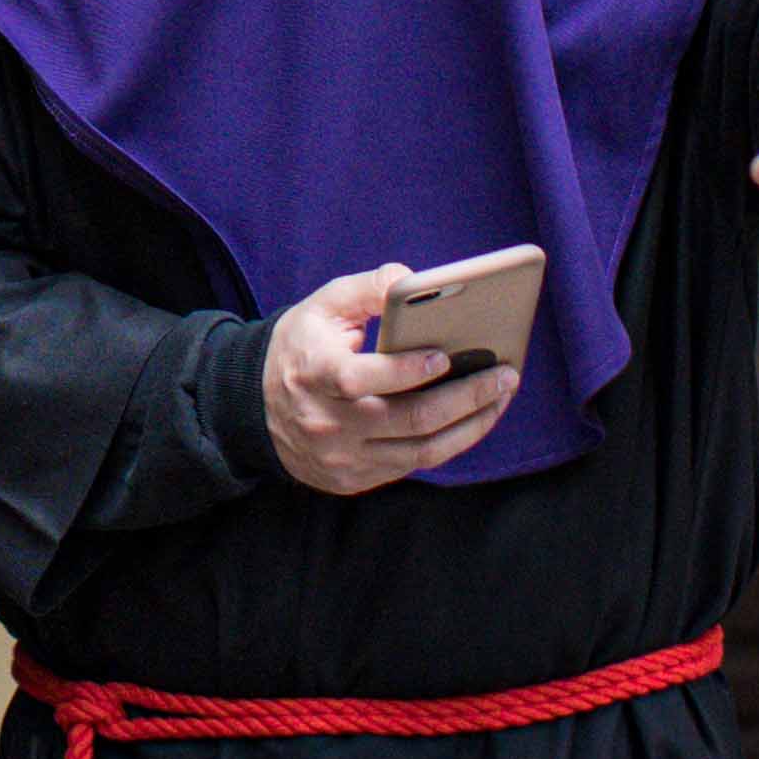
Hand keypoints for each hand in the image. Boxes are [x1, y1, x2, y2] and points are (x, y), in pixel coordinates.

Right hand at [264, 263, 517, 495]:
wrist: (252, 409)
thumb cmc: (299, 349)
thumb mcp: (320, 308)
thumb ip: (366, 289)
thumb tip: (411, 280)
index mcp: (315, 374)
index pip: (361, 380)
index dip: (406, 371)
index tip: (444, 356)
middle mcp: (328, 423)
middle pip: (409, 419)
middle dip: (467, 398)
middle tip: (506, 375)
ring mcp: (342, 457)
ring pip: (421, 451)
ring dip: (471, 426)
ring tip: (501, 398)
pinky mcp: (353, 479)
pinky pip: (412, 466)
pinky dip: (449, 443)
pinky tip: (472, 419)